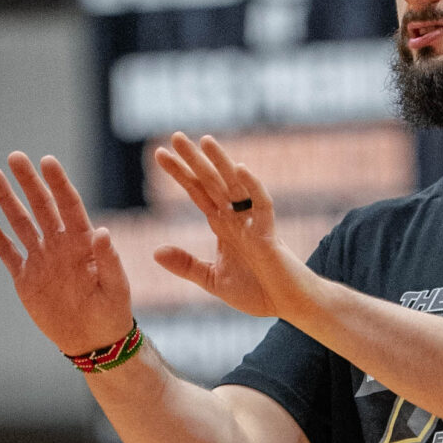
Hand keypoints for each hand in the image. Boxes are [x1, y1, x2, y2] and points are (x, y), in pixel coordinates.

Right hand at [0, 153, 134, 355]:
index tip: (47, 161)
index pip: (69, 206)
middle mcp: (60, 245)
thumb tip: (103, 231)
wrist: (92, 341)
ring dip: (7, 200)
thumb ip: (108, 260)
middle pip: (41, 207)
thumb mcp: (115, 288)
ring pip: (21, 223)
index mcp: (83, 243)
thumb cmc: (111, 314)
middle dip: (28, 181)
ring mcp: (41, 259)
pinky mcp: (25, 277)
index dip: (58, 184)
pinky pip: (7, 251)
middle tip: (15, 156)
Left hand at [149, 134, 295, 318]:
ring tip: (205, 140)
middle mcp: (237, 218)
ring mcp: (253, 223)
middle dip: (194, 160)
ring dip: (221, 163)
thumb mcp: (213, 280)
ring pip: (235, 186)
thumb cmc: (257, 292)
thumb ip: (187, 265)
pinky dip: (253, 186)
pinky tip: (241, 169)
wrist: (287, 306)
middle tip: (175, 136)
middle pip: (212, 182)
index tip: (160, 154)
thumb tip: (155, 251)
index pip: (198, 192)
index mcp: (223, 226)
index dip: (180, 173)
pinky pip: (262, 205)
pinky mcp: (269, 234)